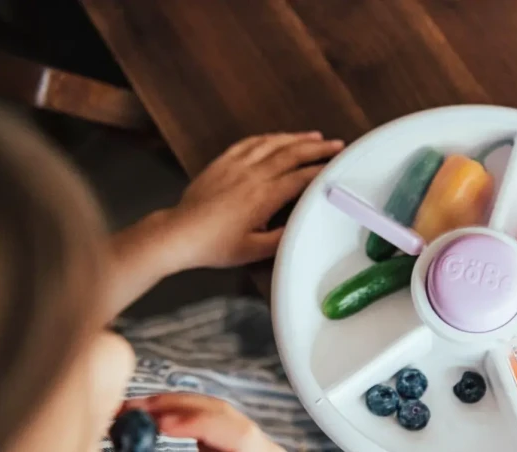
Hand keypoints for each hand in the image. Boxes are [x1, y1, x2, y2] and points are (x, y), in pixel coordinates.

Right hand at [118, 394, 303, 451]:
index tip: (158, 423)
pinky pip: (206, 419)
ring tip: (132, 410)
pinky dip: (178, 416)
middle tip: (132, 409)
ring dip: (174, 407)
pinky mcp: (235, 443)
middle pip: (225, 416)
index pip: (239, 437)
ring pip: (214, 411)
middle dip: (178, 407)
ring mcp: (253, 445)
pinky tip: (149, 417)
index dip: (200, 422)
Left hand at [167, 132, 343, 269]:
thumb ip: (282, 238)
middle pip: (291, 154)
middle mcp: (253, 175)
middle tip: (336, 144)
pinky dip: (269, 137)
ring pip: (272, 143)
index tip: (336, 167)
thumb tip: (302, 225)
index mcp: (263, 197)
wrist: (179, 233)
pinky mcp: (222, 162)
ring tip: (315, 136)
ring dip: (296, 138)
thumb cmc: (217, 246)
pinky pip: (249, 142)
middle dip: (316, 148)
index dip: (320, 171)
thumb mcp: (254, 251)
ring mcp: (236, 165)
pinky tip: (279, 137)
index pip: (299, 178)